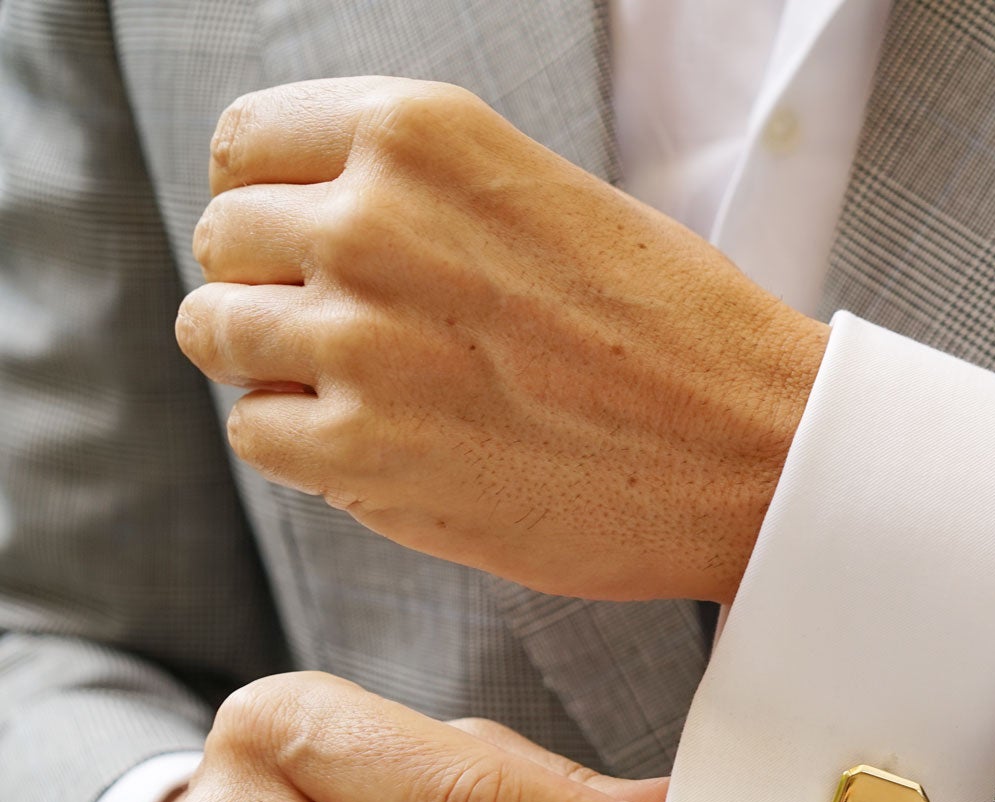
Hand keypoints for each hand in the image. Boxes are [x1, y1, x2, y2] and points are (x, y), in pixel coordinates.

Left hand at [175, 77, 830, 603]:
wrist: (754, 448)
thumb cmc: (675, 327)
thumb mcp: (545, 193)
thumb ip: (420, 193)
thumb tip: (308, 225)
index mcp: (419, 134)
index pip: (245, 145)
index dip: (272, 201)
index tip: (312, 245)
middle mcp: (370, 220)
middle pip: (223, 240)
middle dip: (274, 286)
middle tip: (361, 333)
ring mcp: (358, 339)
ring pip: (216, 335)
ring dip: (278, 365)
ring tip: (374, 391)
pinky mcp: (362, 452)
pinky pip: (256, 433)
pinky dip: (306, 446)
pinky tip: (392, 445)